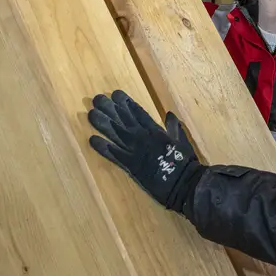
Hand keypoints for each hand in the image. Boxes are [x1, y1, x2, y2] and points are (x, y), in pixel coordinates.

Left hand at [88, 90, 204, 211]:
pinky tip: (92, 140)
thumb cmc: (185, 162)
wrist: (182, 182)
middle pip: (123, 120)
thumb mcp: (182, 140)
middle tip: (97, 99)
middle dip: (110, 109)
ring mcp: (135, 151)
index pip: (138, 113)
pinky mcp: (130, 165)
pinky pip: (114, 155)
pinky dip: (103, 148)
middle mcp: (143, 137)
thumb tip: (169, 114)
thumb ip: (174, 127)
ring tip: (91, 114)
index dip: (126, 103)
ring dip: (102, 124)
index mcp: (155, 131)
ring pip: (115, 134)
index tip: (116, 94)